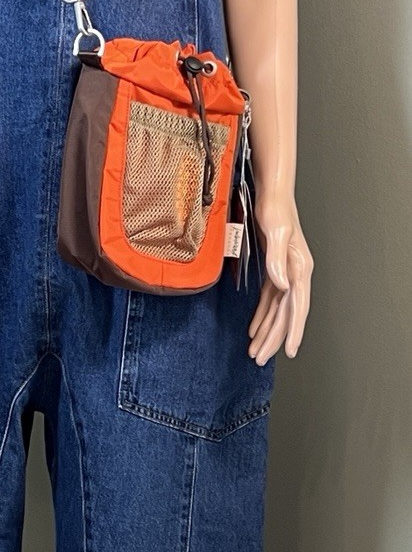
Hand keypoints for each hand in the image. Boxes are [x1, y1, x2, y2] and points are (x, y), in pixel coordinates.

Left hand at [247, 192, 311, 365]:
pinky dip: (261, 315)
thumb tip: (282, 286)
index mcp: (300, 269)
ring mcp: (286, 273)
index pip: (298, 307)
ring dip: (266, 331)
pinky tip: (253, 329)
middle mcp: (296, 274)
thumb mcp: (276, 232)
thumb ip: (277, 260)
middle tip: (259, 358)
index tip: (290, 351)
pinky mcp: (275, 269)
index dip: (294, 331)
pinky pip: (269, 300)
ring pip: (277, 311)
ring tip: (254, 351)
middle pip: (286, 314)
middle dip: (273, 338)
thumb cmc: (276, 209)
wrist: (273, 193)